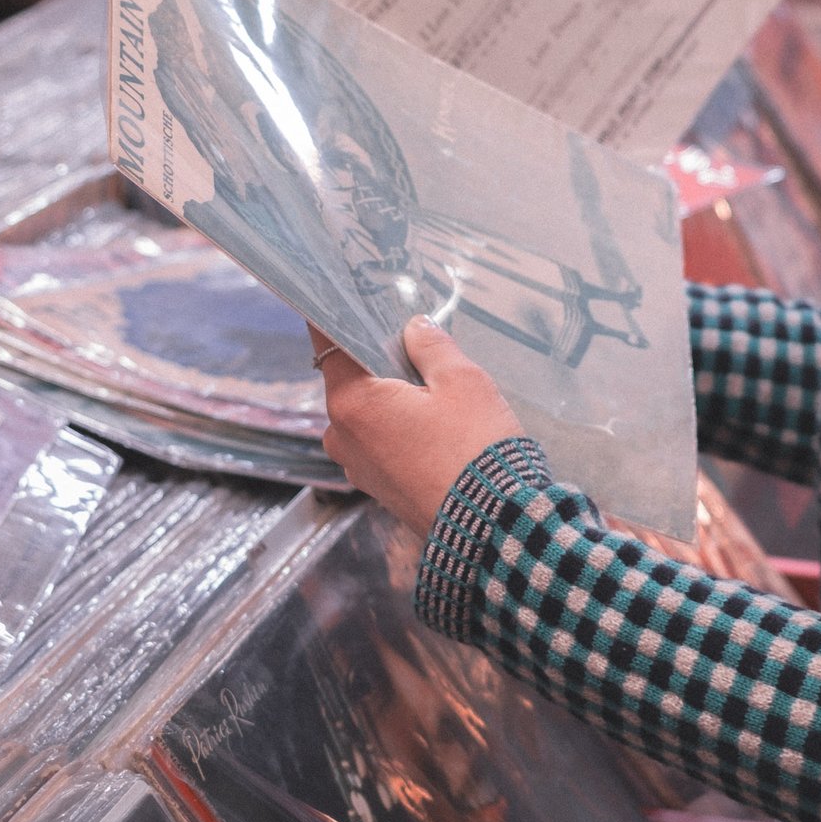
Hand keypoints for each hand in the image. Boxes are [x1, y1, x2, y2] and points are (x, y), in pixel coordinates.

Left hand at [308, 318, 522, 531]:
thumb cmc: (475, 448)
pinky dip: (397, 428)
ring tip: (433, 390)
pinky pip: (379, 443)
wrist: (492, 525)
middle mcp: (342, 436)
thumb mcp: (462, 380)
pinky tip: (433, 424)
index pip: (328, 344)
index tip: (346, 296)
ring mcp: (357, 466)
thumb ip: (431, 346)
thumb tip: (414, 328)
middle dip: (376, 361)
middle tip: (414, 345)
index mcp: (352, 402)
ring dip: (389, 398)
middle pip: (349, 379)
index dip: (337, 317)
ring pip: (366, 413)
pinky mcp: (378, 488)